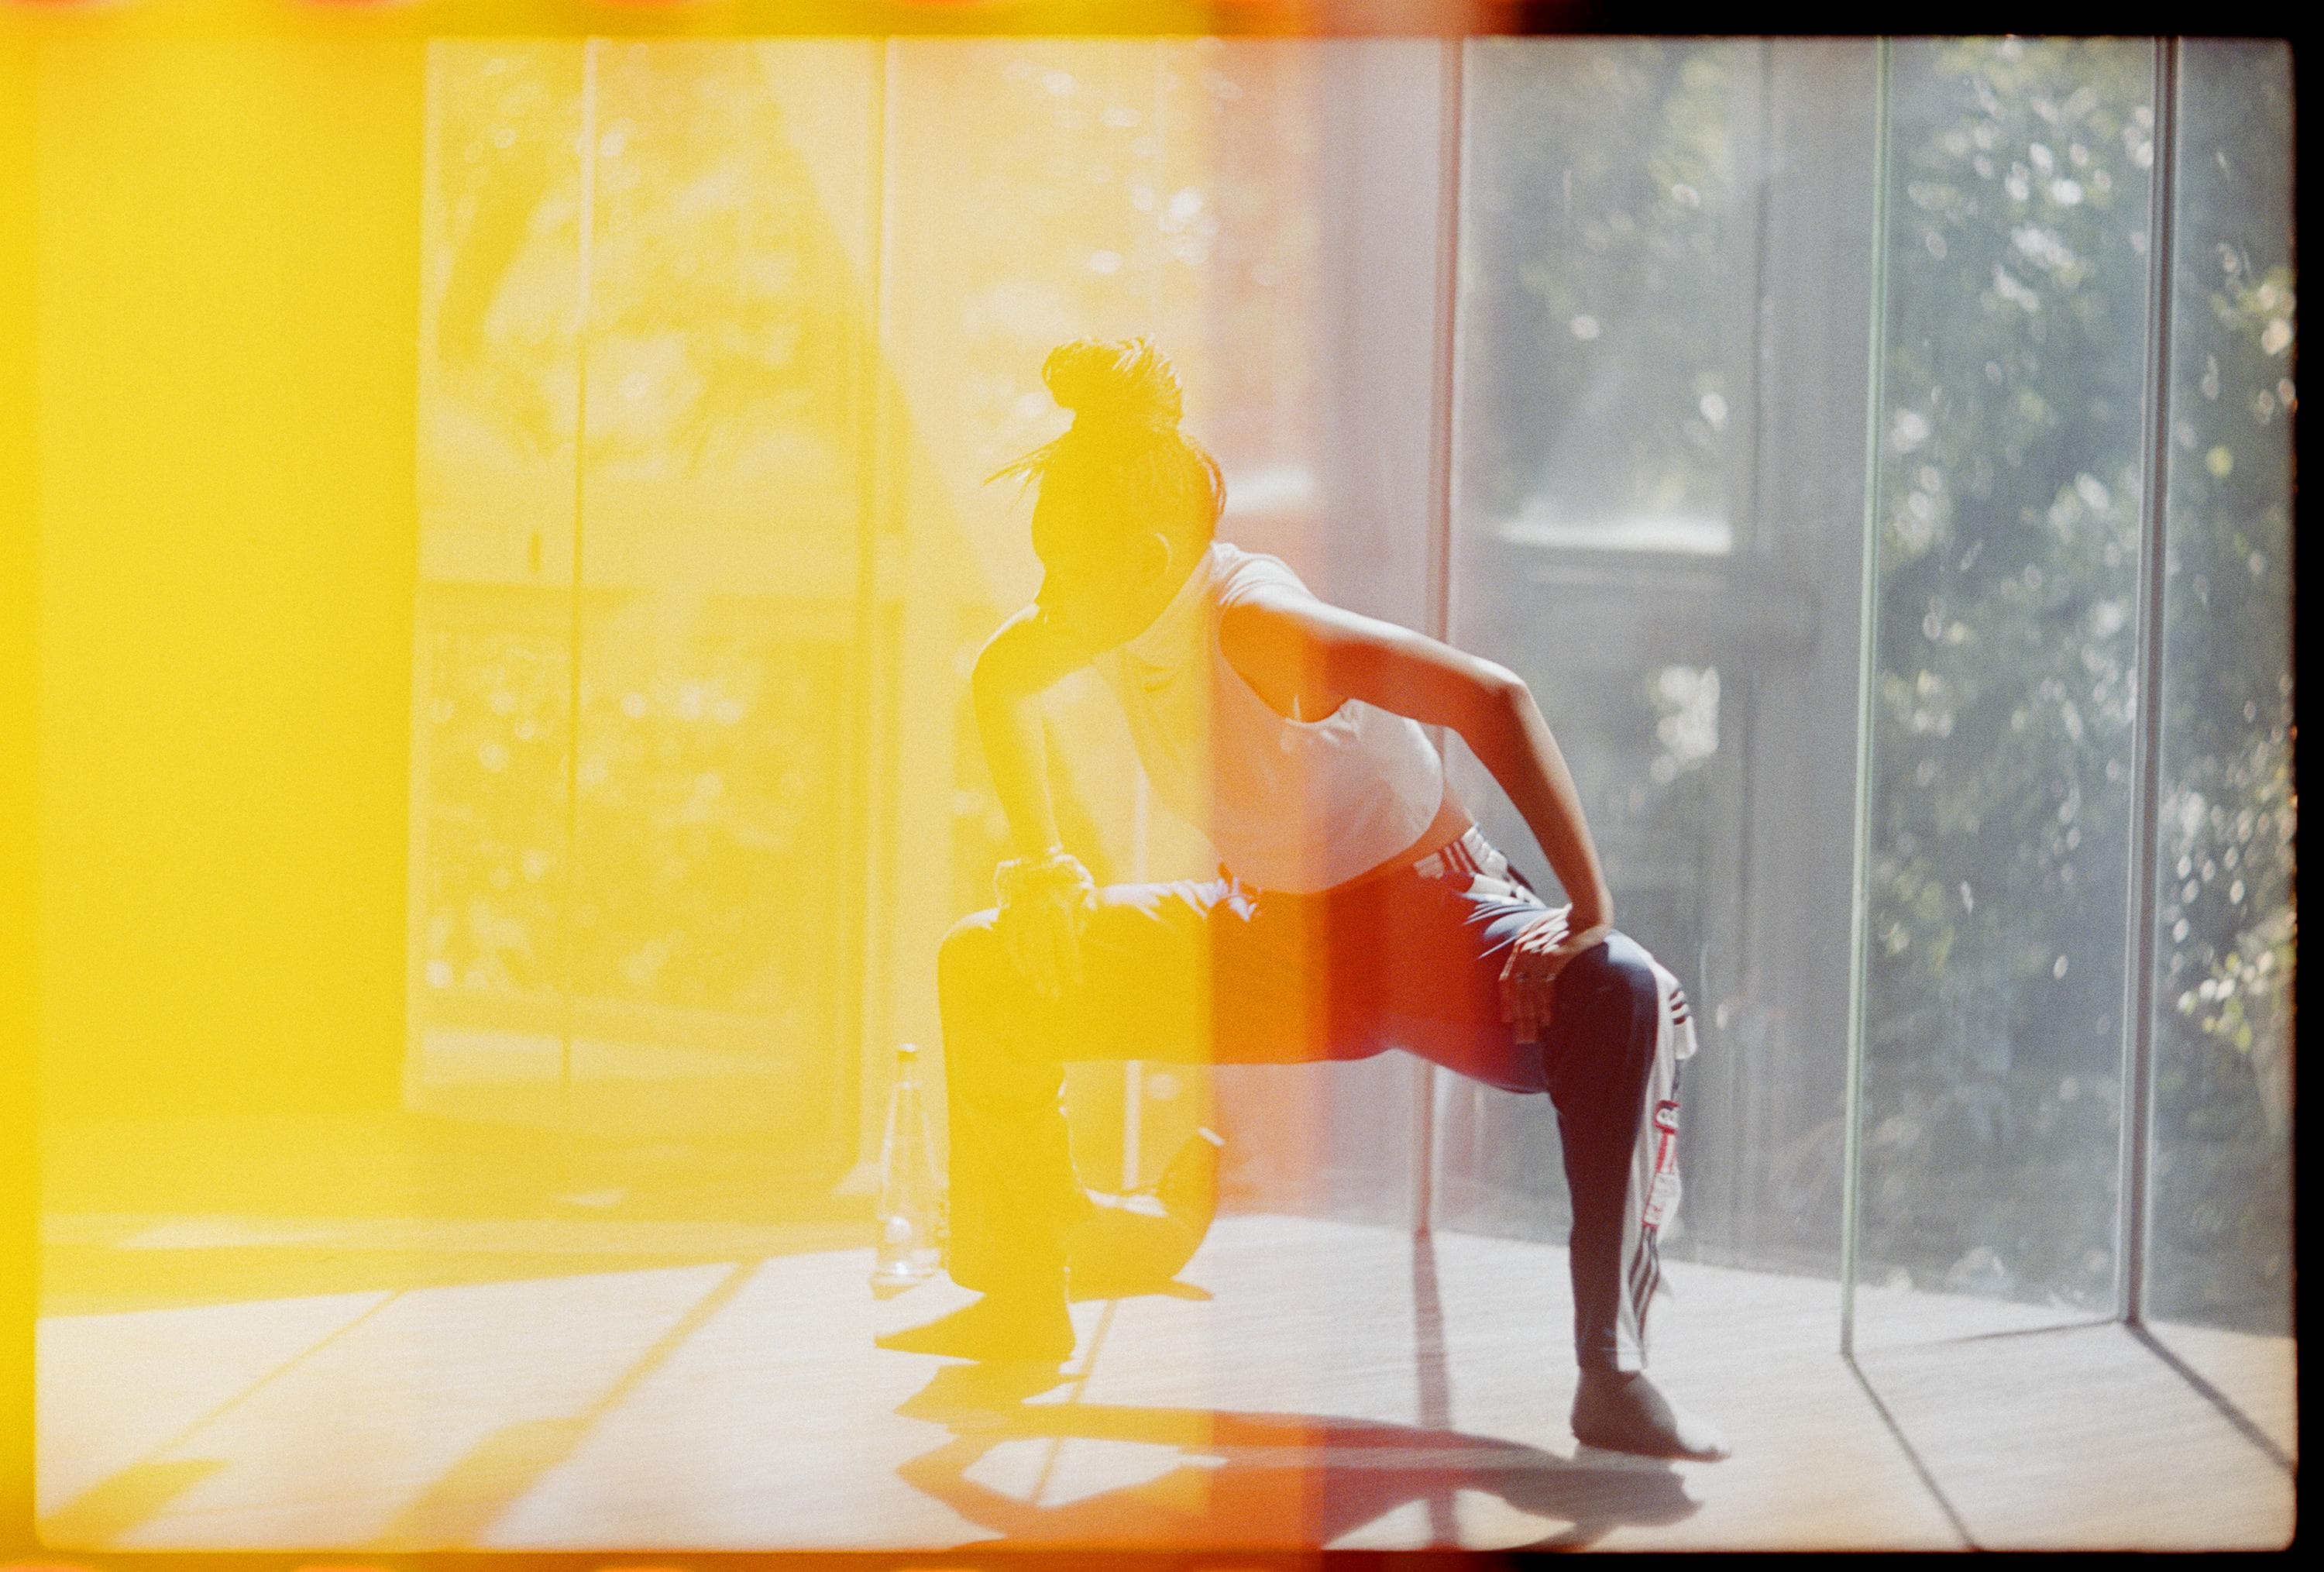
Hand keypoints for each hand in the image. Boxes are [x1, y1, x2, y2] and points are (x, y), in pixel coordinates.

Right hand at [995, 850, 1095, 999]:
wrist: (1039, 858)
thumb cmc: (1067, 877)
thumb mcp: (1083, 888)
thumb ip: (1085, 909)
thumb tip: (1082, 931)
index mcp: (1061, 909)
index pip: (1068, 945)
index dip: (1072, 966)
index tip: (1078, 983)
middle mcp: (1040, 914)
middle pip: (1045, 952)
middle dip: (1050, 976)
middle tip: (1054, 996)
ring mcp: (1022, 915)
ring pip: (1026, 949)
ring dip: (1033, 971)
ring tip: (1040, 988)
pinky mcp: (1009, 914)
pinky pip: (1009, 940)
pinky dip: (1015, 957)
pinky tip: (1023, 971)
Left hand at [1500, 910, 1614, 1045]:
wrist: (1589, 911)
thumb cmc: (1569, 922)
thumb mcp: (1544, 931)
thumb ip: (1534, 946)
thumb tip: (1530, 965)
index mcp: (1521, 945)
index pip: (1507, 979)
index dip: (1506, 1002)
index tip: (1509, 1021)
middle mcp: (1526, 949)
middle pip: (1516, 989)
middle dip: (1519, 1017)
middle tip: (1521, 1038)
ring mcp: (1539, 951)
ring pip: (1529, 991)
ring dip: (1530, 1015)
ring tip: (1533, 1035)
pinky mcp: (1555, 954)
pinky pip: (1545, 985)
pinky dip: (1544, 1004)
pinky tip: (1547, 1019)